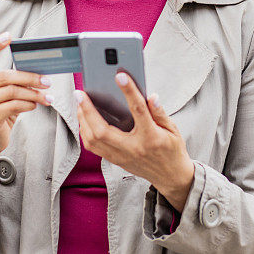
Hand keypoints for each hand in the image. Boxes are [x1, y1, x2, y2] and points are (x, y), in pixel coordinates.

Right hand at [0, 32, 50, 198]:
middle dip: (30, 77)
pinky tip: (35, 105)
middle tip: (47, 80)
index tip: (9, 36)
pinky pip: (15, 105)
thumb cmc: (0, 108)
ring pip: (13, 91)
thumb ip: (11, 79)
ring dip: (34, 94)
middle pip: (6, 76)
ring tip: (47, 96)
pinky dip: (29, 104)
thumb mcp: (2, 91)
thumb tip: (37, 67)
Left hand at [75, 72, 195, 211]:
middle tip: (81, 93)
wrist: (171, 177)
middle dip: (88, 110)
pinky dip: (86, 132)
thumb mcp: (173, 129)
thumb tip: (151, 96)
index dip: (129, 91)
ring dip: (83, 121)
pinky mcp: (116, 161)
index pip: (138, 110)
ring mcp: (122, 157)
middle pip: (103, 130)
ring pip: (94, 140)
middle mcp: (133, 148)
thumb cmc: (172, 150)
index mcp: (151, 137)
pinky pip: (94, 147)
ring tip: (80, 104)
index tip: (120, 76)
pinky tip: (85, 120)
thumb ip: (160, 112)